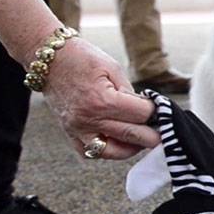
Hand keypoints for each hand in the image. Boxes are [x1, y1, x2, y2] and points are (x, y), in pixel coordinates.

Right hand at [41, 38, 159, 159]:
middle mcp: (89, 119)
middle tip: (164, 133)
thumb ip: (131, 93)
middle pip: (133, 135)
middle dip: (153, 135)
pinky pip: (92, 153)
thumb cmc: (82, 59)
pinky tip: (119, 141)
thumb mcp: (113, 69)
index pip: (141, 114)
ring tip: (142, 138)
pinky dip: (109, 151)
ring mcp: (78, 129)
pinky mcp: (70, 134)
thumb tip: (148, 111)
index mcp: (103, 100)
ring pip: (114, 151)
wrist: (48, 59)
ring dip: (133, 147)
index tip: (163, 110)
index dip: (156, 112)